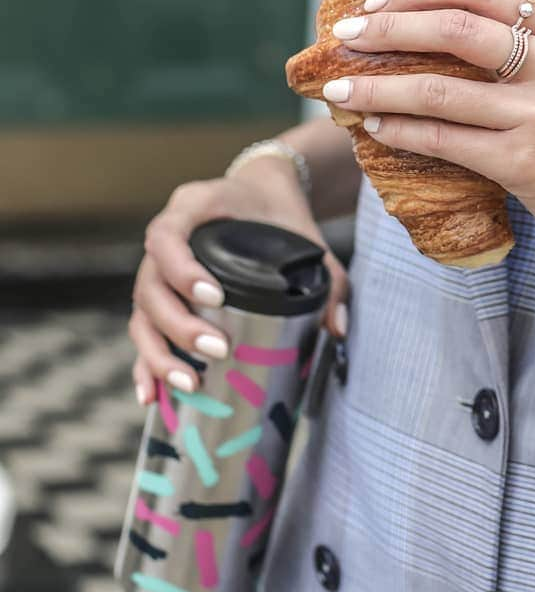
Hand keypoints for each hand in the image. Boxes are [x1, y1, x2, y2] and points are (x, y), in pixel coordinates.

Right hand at [128, 161, 350, 407]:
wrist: (263, 194)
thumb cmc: (280, 214)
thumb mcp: (305, 233)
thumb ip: (328, 277)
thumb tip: (336, 329)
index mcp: (193, 207)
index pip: (167, 236)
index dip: (182, 270)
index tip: (215, 298)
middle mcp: (165, 236)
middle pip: (151, 284)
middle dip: (179, 324)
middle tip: (218, 349)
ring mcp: (156, 267)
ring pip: (142, 312)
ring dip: (160, 351)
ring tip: (190, 382)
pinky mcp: (160, 295)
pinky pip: (142, 330)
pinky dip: (145, 363)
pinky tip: (150, 396)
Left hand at [322, 0, 534, 259]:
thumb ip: (523, 38)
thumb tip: (439, 15)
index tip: (375, 2)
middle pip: (452, 28)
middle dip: (386, 28)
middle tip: (345, 35)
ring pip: (437, 90)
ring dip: (376, 87)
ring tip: (338, 88)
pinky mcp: (525, 163)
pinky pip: (444, 140)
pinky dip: (400, 131)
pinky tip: (374, 128)